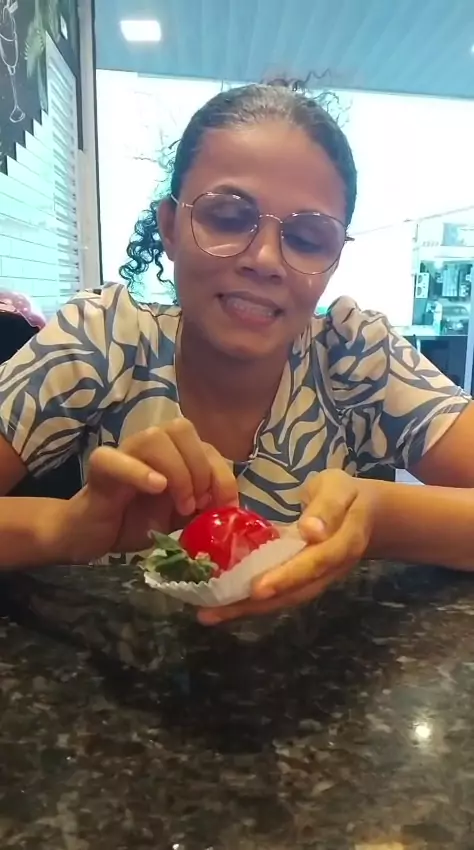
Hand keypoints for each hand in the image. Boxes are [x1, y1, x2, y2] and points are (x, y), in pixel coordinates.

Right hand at [61, 420, 237, 562]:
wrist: (93, 535)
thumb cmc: (136, 521)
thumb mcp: (180, 518)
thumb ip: (204, 507)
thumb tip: (232, 506)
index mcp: (172, 453)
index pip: (205, 446)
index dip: (221, 474)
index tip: (225, 506)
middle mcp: (150, 445)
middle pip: (182, 429)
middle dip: (200, 467)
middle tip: (197, 503)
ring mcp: (124, 452)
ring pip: (154, 437)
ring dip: (177, 471)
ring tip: (180, 505)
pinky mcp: (101, 468)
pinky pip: (115, 458)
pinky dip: (140, 471)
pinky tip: (157, 488)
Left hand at [198, 470, 373, 624]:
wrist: (367, 514)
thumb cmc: (345, 494)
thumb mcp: (338, 488)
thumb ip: (326, 507)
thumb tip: (311, 531)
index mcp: (344, 542)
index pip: (316, 562)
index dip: (288, 576)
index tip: (257, 588)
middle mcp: (332, 569)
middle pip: (297, 591)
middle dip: (256, 604)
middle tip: (217, 610)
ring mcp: (319, 580)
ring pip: (287, 599)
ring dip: (249, 609)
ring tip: (210, 614)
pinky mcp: (307, 582)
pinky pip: (282, 595)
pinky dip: (253, 603)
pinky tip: (224, 606)